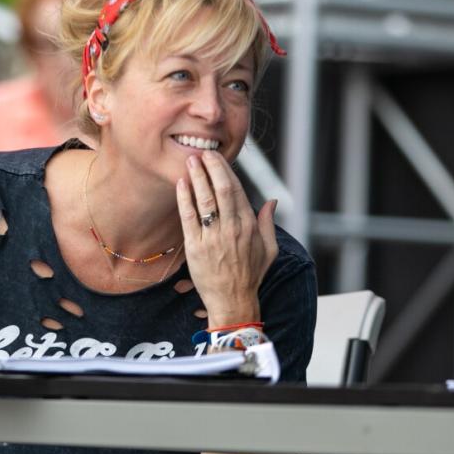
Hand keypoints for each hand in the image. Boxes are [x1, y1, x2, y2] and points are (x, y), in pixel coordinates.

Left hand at [176, 150, 277, 325]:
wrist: (233, 301)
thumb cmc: (250, 276)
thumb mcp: (268, 249)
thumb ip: (268, 223)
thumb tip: (271, 201)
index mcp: (249, 226)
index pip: (237, 190)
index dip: (226, 171)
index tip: (218, 158)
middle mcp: (232, 228)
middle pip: (221, 190)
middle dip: (211, 167)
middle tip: (202, 152)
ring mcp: (214, 238)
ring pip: (205, 200)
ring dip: (197, 177)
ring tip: (190, 161)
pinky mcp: (196, 247)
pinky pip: (189, 218)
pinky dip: (185, 199)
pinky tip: (181, 184)